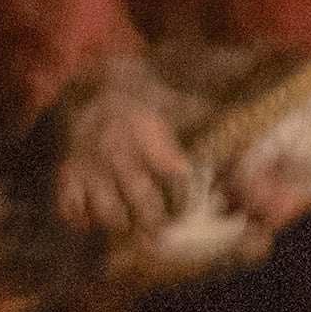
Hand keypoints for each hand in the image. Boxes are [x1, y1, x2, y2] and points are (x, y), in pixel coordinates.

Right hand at [53, 57, 197, 237]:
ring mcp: (90, 166)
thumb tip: (243, 152)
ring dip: (123, 224)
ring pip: (109, 215)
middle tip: (161, 225)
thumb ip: (208, 126)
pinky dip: (83, 219)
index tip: (189, 205)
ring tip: (130, 221)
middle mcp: (118, 152)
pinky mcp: (67, 174)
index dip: (186, 198)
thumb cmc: (144, 101)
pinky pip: (72, 210)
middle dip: (157, 221)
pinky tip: (94, 216)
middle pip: (144, 206)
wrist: (92, 85)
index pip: (175, 178)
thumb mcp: (176, 105)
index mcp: (149, 134)